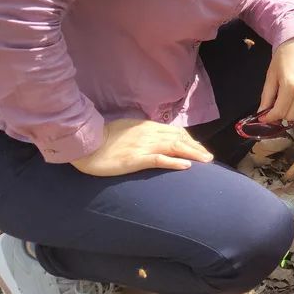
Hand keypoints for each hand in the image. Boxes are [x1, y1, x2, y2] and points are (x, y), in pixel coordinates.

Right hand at [71, 119, 213, 175]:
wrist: (85, 144)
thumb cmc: (103, 139)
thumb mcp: (127, 130)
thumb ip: (143, 132)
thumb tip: (156, 137)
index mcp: (147, 126)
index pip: (175, 131)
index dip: (190, 139)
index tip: (199, 148)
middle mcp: (148, 134)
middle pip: (179, 139)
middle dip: (196, 147)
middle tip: (208, 157)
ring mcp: (143, 146)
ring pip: (174, 147)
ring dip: (193, 153)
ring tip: (205, 160)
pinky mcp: (136, 159)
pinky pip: (159, 159)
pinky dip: (174, 162)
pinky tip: (186, 166)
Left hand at [259, 36, 293, 123]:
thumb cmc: (283, 57)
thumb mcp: (271, 75)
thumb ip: (267, 96)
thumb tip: (262, 113)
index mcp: (290, 85)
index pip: (280, 111)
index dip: (270, 118)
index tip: (264, 117)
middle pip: (292, 115)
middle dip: (281, 116)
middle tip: (274, 110)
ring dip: (292, 113)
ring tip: (285, 104)